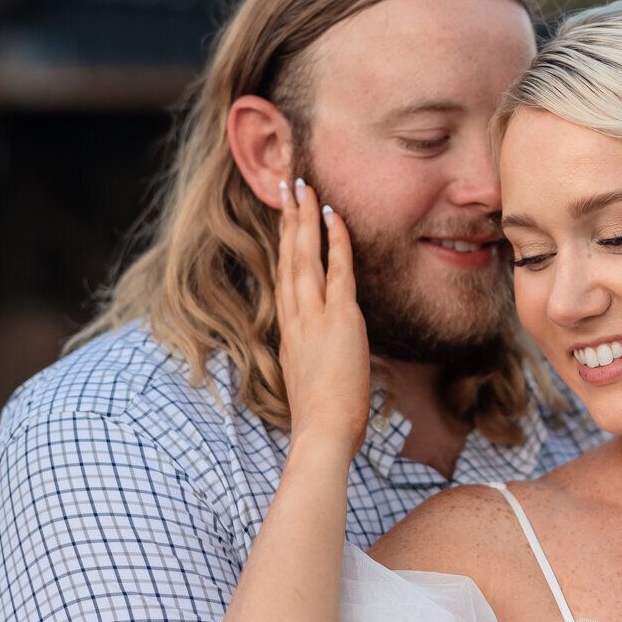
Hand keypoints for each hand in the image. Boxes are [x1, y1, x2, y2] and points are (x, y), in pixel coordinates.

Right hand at [276, 179, 370, 457]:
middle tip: (288, 186)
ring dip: (304, 218)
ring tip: (303, 187)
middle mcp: (295, 319)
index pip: (285, 278)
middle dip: (288, 219)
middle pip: (288, 258)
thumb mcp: (314, 382)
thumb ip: (317, 360)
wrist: (320, 435)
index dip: (284, 246)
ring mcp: (313, 317)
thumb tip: (326, 355)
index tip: (284, 220)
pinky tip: (334, 216)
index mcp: (290, 333)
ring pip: (304, 256)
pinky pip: (337, 270)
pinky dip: (335, 241)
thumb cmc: (322, 421)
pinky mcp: (337, 319)